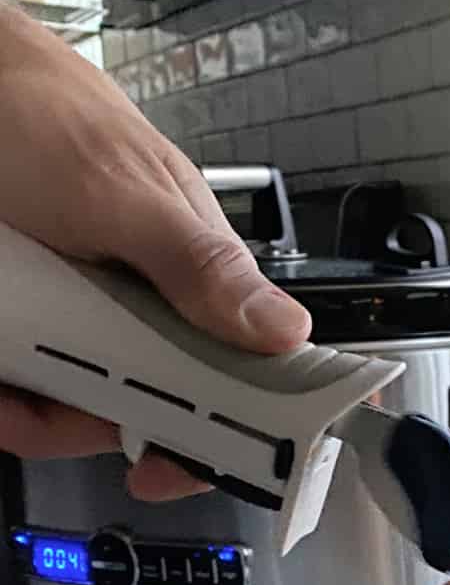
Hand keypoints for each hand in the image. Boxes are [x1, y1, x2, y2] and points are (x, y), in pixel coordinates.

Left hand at [0, 2, 311, 500]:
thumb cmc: (50, 116)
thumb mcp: (124, 192)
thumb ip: (201, 265)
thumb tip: (287, 333)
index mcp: (200, 286)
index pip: (238, 385)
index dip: (217, 439)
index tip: (169, 469)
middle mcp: (150, 311)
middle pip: (143, 410)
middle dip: (89, 424)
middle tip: (42, 411)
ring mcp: (89, 318)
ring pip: (76, 402)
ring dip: (33, 409)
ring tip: (3, 389)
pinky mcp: (39, 322)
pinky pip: (29, 382)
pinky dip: (7, 391)